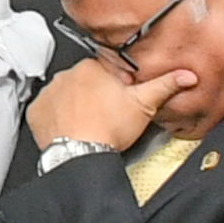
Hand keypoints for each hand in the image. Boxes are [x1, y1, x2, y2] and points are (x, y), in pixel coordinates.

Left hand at [30, 56, 177, 155]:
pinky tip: (70, 126)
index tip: (119, 98)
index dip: (115, 84)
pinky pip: (47, 109)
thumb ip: (165, 85)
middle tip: (106, 112)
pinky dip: (56, 116)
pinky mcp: (37, 111)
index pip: (104, 69)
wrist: (82, 154)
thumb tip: (186, 75)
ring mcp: (50, 93)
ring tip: (89, 122)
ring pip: (65, 93)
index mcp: (92, 68)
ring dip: (74, 103)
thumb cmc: (110, 129)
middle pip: (84, 80)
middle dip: (94, 92)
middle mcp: (67, 76)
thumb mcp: (144, 105)